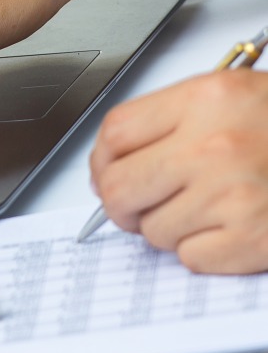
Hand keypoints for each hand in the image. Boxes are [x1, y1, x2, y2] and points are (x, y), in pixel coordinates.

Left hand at [89, 69, 267, 273]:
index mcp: (204, 101)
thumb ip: (166, 121)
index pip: (114, 135)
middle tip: (135, 204)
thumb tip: (110, 162)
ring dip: (167, 226)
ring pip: (152, 230)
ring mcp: (232, 195)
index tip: (106, 173)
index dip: (101, 161)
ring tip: (201, 207)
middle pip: (119, 188)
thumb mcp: (228, 94)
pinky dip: (200, 250)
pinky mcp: (252, 238)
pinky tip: (224, 227)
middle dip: (119, 203)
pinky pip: (189, 257)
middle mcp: (213, 146)